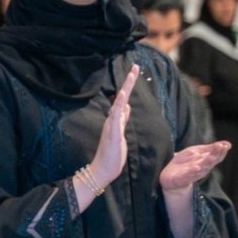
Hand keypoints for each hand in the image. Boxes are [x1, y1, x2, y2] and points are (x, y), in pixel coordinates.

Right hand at [87, 64, 140, 186]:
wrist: (102, 170)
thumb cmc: (111, 156)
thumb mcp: (120, 134)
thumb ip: (122, 120)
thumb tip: (127, 106)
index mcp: (115, 121)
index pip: (123, 101)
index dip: (128, 87)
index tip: (133, 73)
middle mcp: (112, 121)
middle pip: (121, 98)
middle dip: (128, 83)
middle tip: (135, 67)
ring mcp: (111, 126)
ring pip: (118, 104)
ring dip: (124, 90)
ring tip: (130, 75)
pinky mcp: (112, 134)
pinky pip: (116, 117)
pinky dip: (118, 106)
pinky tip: (121, 96)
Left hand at [159, 141, 230, 193]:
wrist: (170, 177)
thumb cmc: (186, 163)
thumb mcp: (197, 152)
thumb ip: (210, 149)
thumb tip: (227, 144)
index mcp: (206, 162)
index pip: (217, 157)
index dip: (221, 151)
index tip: (224, 145)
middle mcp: (202, 169)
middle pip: (210, 162)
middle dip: (215, 155)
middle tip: (220, 148)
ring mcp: (192, 174)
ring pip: (201, 169)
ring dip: (206, 163)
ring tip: (211, 157)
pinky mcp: (182, 179)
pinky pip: (188, 176)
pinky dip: (192, 172)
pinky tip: (196, 167)